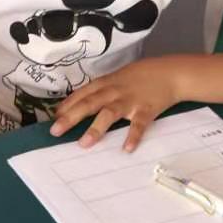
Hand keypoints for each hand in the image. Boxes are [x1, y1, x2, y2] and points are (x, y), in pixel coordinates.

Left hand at [50, 58, 184, 151]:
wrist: (169, 73)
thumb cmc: (140, 76)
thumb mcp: (116, 78)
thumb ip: (100, 91)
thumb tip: (79, 104)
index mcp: (105, 83)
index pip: (81, 95)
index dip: (66, 106)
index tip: (52, 118)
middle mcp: (114, 92)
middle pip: (89, 104)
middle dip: (71, 117)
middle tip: (56, 131)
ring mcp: (130, 101)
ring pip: (110, 114)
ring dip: (96, 128)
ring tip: (84, 143)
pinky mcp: (147, 110)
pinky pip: (139, 125)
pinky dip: (133, 136)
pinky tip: (126, 149)